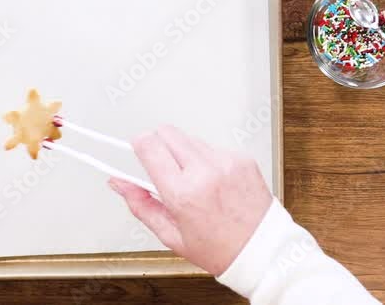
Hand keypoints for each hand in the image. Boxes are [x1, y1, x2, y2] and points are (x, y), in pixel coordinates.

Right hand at [109, 125, 271, 276]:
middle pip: (167, 132)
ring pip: (190, 138)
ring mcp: (226, 161)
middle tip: (164, 167)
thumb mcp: (172, 236)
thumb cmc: (221, 250)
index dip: (139, 144)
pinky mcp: (242, 158)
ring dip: (184, 153)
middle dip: (159, 144)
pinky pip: (213, 147)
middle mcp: (205, 171)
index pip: (149, 145)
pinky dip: (208, 160)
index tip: (139, 150)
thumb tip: (120, 184)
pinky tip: (215, 182)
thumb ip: (141, 205)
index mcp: (183, 193)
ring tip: (194, 181)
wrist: (264, 252)